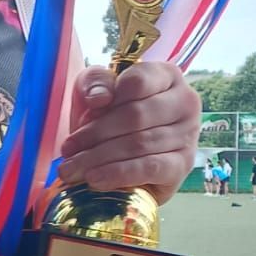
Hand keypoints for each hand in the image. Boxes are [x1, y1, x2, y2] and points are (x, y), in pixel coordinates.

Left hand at [55, 60, 200, 204]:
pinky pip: (150, 168)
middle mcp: (185, 102)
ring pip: (139, 143)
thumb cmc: (112, 117)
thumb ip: (96, 82)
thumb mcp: (98, 90)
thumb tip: (99, 98)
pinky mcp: (182, 165)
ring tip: (72, 169)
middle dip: (95, 134)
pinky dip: (119, 174)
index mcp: (166, 76)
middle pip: (136, 115)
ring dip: (99, 158)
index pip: (138, 81)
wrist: (126, 159)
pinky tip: (95, 180)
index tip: (83, 115)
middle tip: (68, 150)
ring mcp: (188, 134)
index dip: (108, 98)